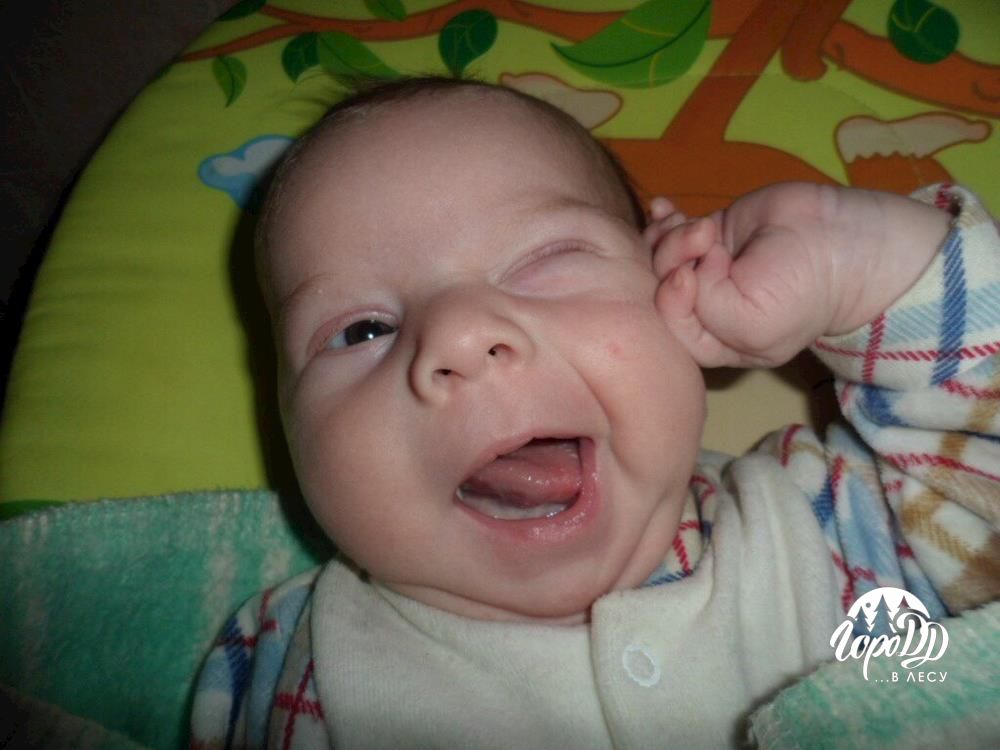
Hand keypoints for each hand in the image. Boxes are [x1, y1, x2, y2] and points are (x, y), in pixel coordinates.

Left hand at [647, 183, 948, 368]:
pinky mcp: (714, 235)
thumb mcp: (751, 326)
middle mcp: (706, 308)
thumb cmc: (801, 294)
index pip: (667, 328)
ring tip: (703, 226)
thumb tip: (684, 270)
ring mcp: (707, 269)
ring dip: (671, 236)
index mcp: (715, 342)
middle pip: (659, 288)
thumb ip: (702, 309)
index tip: (687, 276)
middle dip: (670, 260)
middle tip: (702, 239)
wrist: (844, 241)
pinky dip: (662, 219)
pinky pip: (673, 230)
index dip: (667, 301)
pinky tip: (664, 208)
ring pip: (662, 256)